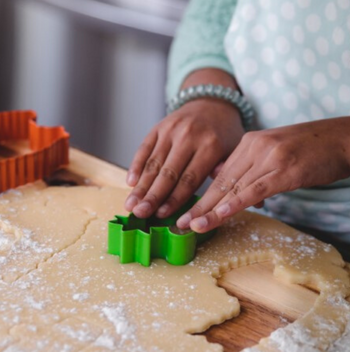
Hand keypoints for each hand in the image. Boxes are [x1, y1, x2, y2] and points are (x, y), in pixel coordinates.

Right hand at [124, 98, 243, 217]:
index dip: (174, 198)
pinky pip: (144, 148)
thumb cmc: (224, 134)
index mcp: (210, 146)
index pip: (189, 179)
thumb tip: (255, 203)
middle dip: (152, 196)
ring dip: (140, 186)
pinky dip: (136, 165)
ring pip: (153, 163)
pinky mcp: (158, 127)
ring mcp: (170, 130)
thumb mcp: (235, 151)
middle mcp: (188, 136)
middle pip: (167, 173)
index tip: (162, 215)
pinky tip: (130, 182)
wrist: (211, 102)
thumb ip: (234, 176)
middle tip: (139, 214)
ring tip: (130, 205)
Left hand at [177, 117, 349, 232]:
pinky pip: (253, 190)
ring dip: (210, 210)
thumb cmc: (310, 150)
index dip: (202, 196)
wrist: (343, 138)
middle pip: (220, 182)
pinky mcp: (284, 169)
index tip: (187, 213)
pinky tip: (219, 215)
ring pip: (232, 187)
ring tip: (192, 226)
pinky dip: (234, 204)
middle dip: (199, 206)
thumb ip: (248, 167)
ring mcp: (268, 157)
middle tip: (180, 223)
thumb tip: (227, 183)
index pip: (220, 175)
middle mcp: (253, 147)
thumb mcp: (273, 154)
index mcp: (249, 143)